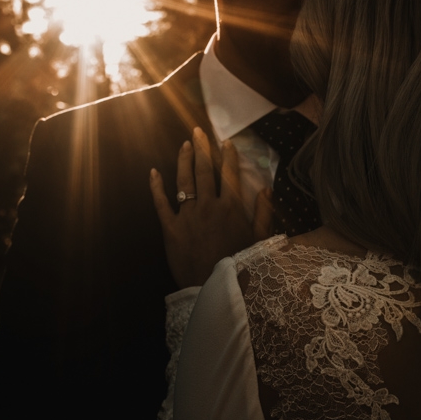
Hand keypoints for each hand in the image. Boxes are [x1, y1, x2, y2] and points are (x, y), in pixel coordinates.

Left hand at [151, 127, 273, 288]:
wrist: (213, 288)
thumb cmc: (240, 265)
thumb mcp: (259, 240)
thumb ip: (264, 213)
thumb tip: (267, 189)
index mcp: (230, 208)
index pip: (229, 175)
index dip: (228, 156)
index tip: (227, 142)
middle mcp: (208, 206)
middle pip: (204, 171)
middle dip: (202, 149)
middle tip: (198, 131)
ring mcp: (187, 216)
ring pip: (184, 181)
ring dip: (184, 160)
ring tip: (184, 145)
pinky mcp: (170, 228)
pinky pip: (160, 203)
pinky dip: (156, 187)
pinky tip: (153, 172)